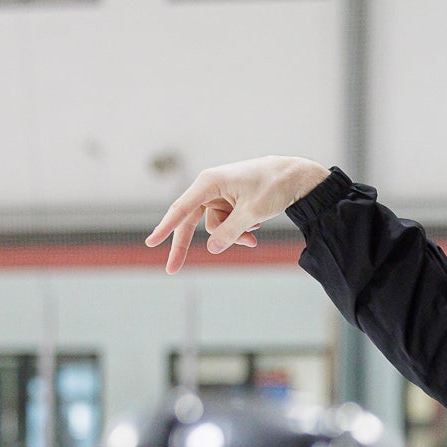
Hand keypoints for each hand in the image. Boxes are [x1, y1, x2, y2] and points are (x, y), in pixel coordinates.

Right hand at [145, 156, 331, 273]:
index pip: (182, 208)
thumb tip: (212, 249)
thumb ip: (230, 232)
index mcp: (210, 182)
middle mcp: (210, 186)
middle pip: (191, 221)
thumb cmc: (273, 187)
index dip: (165, 227)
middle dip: (187, 245)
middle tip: (172, 270)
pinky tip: (256, 228)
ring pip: (215, 226)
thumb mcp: (252, 214)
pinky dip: (239, 230)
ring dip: (233, 235)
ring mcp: (220, 194)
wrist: (296, 176)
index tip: (151, 242)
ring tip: (253, 236)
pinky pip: (226, 223)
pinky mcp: (229, 201)